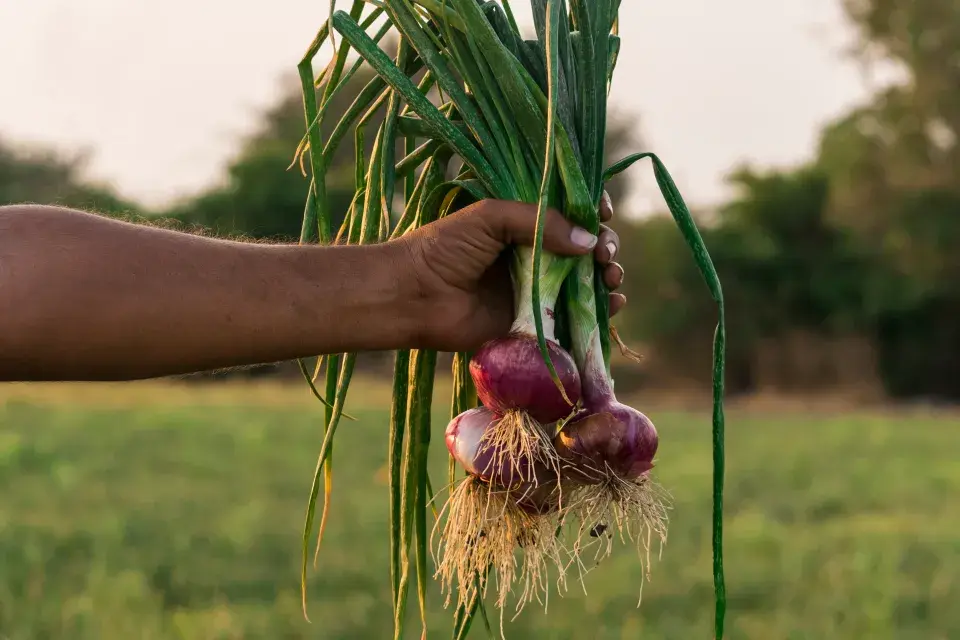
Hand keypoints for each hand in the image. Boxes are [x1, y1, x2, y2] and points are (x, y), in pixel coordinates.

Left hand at [398, 192, 625, 351]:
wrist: (415, 296)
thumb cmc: (444, 249)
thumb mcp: (491, 217)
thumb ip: (540, 221)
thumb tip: (589, 240)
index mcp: (523, 224)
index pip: (569, 212)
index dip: (592, 210)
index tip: (603, 211)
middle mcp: (534, 255)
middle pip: (585, 247)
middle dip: (604, 246)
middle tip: (603, 253)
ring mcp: (536, 290)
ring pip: (586, 282)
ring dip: (608, 276)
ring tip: (610, 275)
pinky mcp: (534, 323)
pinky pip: (575, 318)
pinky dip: (600, 311)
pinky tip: (611, 303)